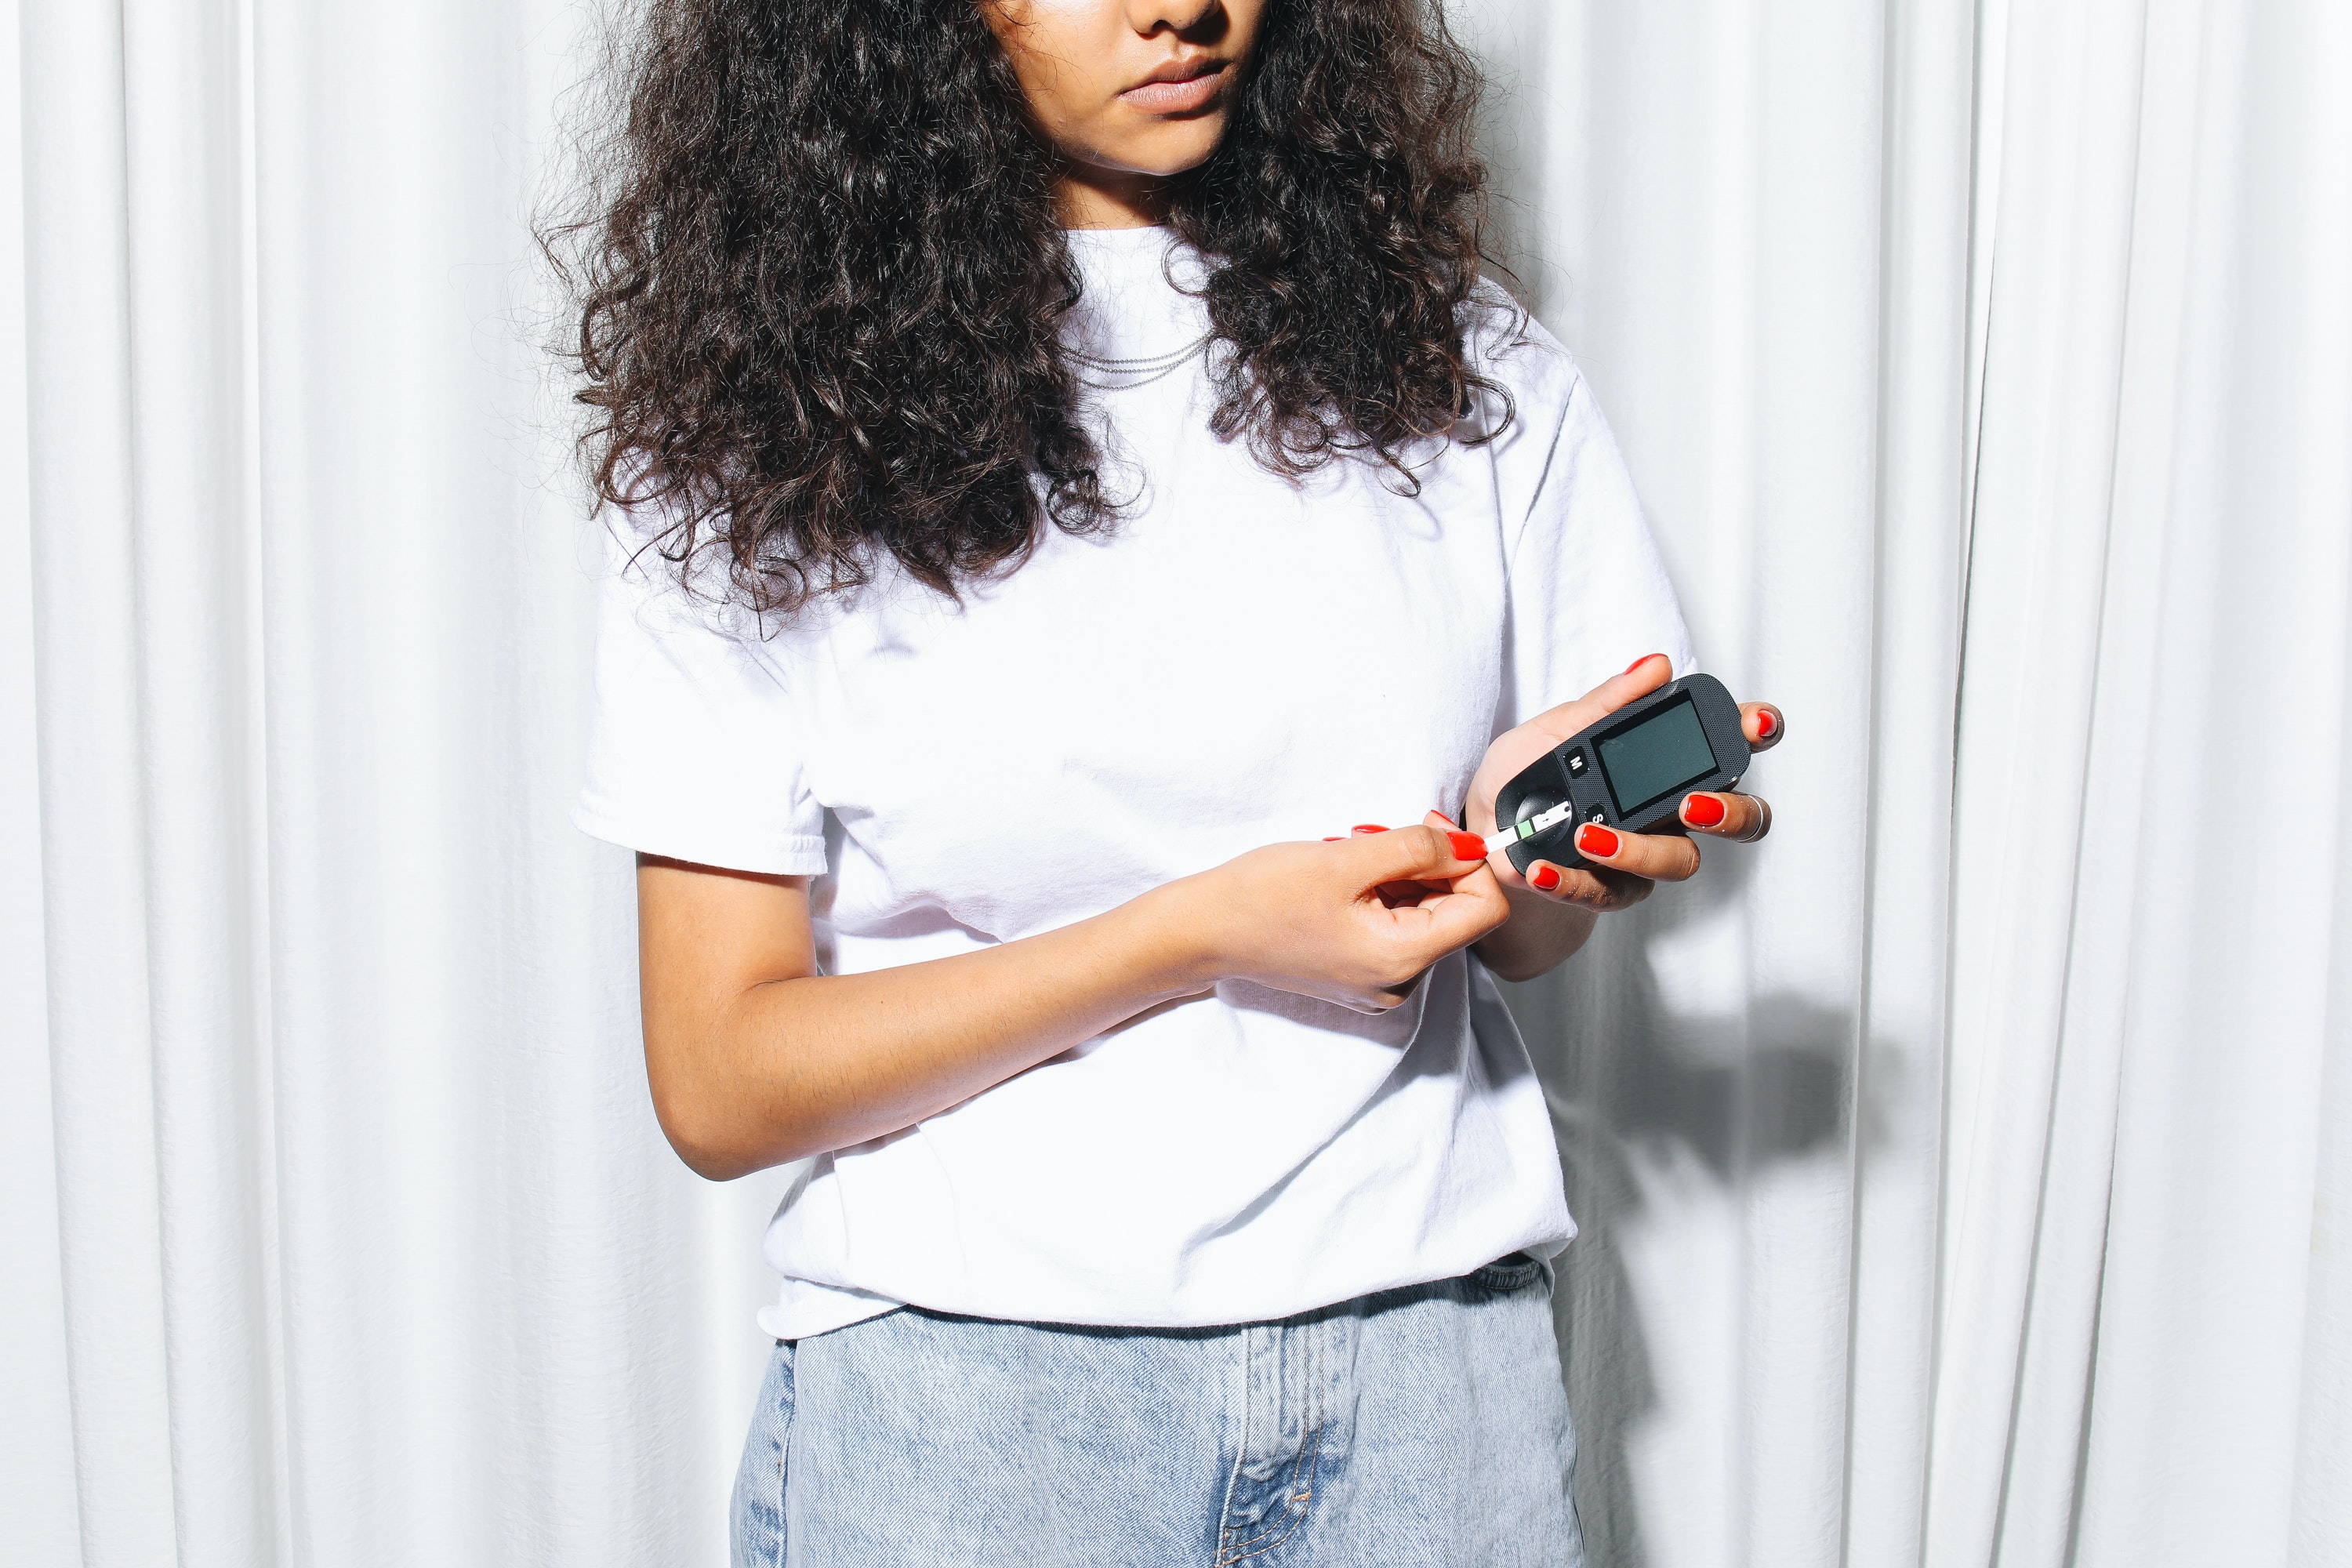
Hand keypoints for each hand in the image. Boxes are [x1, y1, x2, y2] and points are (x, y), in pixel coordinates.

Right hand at [1163, 824, 1506, 1011]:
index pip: (1484, 909)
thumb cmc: (1262, 896)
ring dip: (1401, 874)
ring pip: (1425, 915)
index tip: (1433, 827)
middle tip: (1381, 833)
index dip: (1470, 861)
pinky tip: (1346, 876)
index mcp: (1403, 959)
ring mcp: (1379, 982)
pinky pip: (1396, 926)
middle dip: (1430, 863)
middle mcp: (1400, 982)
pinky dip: (1382, 893)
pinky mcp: (1360, 973)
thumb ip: (1419, 847)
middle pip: (1455, 913)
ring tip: (1353, 853)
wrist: (1203, 931)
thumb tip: (1470, 846)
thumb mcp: (1349, 857)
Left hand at [1464, 653, 1782, 915]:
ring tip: (1589, 835)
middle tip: (1693, 804)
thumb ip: (1606, 703)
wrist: (1485, 832)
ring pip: (1681, 861)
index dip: (1757, 732)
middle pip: (1741, 817)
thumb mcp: (1555, 730)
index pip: (1729, 745)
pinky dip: (1574, 881)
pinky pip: (1610, 892)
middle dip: (1730, 812)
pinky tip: (1543, 869)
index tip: (1755, 723)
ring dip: (1639, 850)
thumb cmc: (1526, 775)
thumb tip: (1655, 666)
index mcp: (1667, 761)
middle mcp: (1673, 810)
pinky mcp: (1615, 890)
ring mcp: (1651, 853)